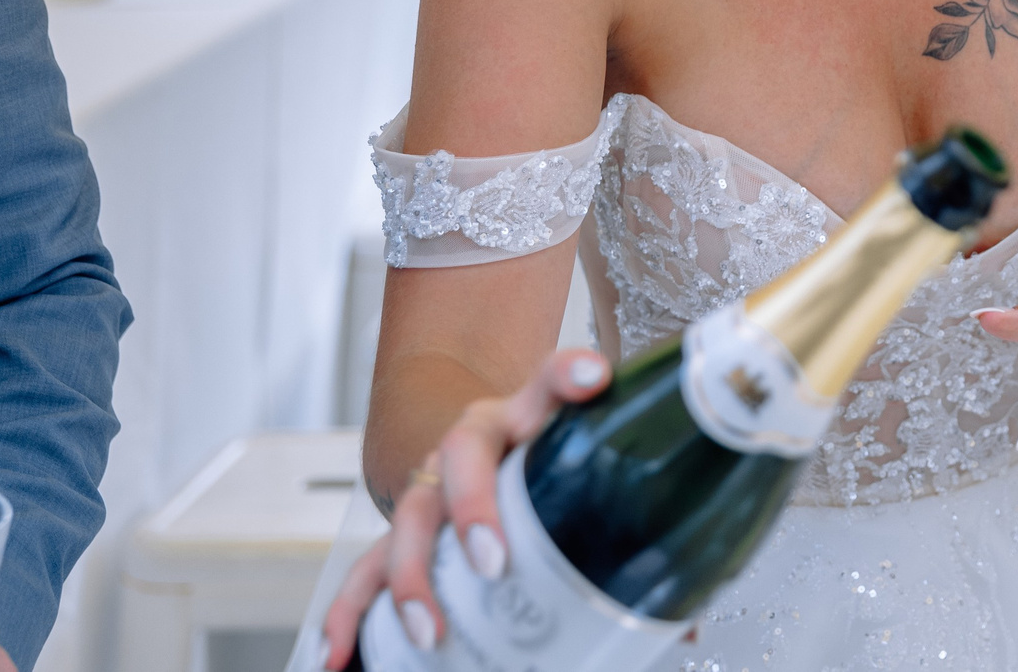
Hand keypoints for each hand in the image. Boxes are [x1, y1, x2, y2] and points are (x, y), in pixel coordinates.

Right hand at [321, 348, 611, 666]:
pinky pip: (362, 570)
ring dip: (410, 576)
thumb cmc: (543, 468)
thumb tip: (682, 635)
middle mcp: (472, 441)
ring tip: (428, 631)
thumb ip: (627, 541)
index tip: (593, 376)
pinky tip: (336, 655)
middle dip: (473, 508)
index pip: (551, 381)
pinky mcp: (396, 531)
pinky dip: (347, 614)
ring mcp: (428, 483)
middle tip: (494, 561)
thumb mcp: (580, 476)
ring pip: (407, 517)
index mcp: (529, 419)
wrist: (477, 444)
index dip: (569, 374)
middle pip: (463, 457)